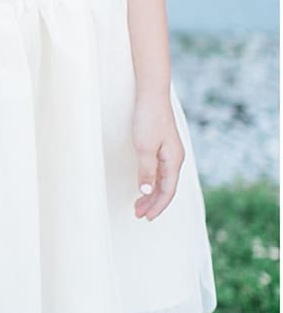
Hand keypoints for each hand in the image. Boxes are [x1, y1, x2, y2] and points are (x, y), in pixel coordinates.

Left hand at [132, 96, 182, 219]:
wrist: (151, 95)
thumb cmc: (148, 119)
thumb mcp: (144, 147)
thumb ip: (146, 170)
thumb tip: (147, 192)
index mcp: (174, 160)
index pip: (168, 191)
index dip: (157, 206)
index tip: (146, 217)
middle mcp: (174, 159)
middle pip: (166, 188)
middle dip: (153, 204)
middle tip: (138, 215)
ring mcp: (169, 153)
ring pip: (162, 180)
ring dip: (151, 194)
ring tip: (138, 206)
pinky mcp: (162, 146)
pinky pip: (159, 171)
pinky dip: (151, 182)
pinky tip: (144, 186)